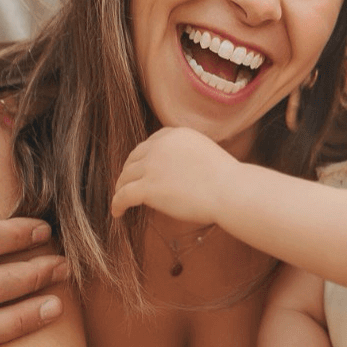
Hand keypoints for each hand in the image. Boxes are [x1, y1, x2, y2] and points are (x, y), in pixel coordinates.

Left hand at [112, 127, 236, 223]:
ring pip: (126, 176)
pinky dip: (117, 204)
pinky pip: (123, 195)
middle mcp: (159, 145)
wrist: (229, 190)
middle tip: (128, 184)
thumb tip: (175, 170)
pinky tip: (117, 212)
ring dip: (121, 187)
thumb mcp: (204, 152)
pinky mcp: (147, 187)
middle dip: (129, 171)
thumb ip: (186, 154)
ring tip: (120, 199)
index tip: (141, 168)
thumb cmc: (226, 179)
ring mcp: (152, 166)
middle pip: (135, 158)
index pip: (150, 143)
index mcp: (175, 134)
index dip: (142, 157)